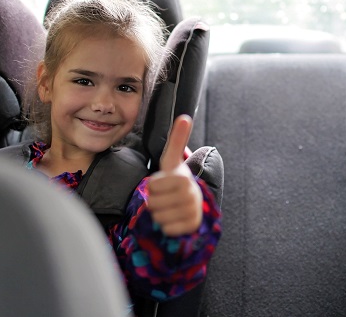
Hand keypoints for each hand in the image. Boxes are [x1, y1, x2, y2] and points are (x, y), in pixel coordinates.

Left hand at [147, 114, 202, 235]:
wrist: (193, 202)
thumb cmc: (177, 180)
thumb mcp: (173, 160)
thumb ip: (177, 140)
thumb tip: (184, 117)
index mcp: (183, 178)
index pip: (152, 187)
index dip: (154, 186)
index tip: (165, 184)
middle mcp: (191, 195)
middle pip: (153, 203)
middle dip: (156, 202)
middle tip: (167, 198)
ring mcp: (193, 212)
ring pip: (158, 217)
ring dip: (160, 214)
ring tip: (171, 207)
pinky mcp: (192, 227)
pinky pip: (167, 229)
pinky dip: (167, 226)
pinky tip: (175, 219)